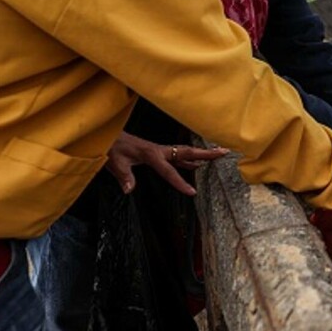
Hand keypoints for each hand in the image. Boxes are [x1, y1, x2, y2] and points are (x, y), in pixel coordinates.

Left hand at [105, 131, 228, 195]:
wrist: (107, 137)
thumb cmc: (111, 149)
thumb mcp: (114, 164)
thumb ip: (124, 176)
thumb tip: (129, 190)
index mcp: (151, 154)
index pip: (169, 171)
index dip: (180, 183)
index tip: (193, 193)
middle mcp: (159, 150)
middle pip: (186, 153)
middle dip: (205, 154)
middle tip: (223, 152)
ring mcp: (159, 151)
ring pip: (184, 153)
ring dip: (200, 155)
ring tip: (218, 155)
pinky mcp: (157, 153)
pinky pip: (177, 157)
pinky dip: (188, 161)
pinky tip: (196, 166)